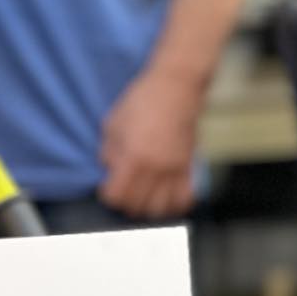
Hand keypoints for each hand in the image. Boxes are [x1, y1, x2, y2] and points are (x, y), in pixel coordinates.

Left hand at [98, 66, 201, 219]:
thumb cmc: (141, 100)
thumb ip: (109, 152)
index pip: (117, 196)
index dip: (108, 195)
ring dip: (148, 208)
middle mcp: (155, 168)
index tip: (107, 187)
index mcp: (134, 157)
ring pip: (161, 209)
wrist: (176, 86)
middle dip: (125, 203)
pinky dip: (174, 206)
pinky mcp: (189, 166)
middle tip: (123, 192)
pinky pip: (184, 199)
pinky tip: (166, 199)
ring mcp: (174, 169)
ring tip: (143, 197)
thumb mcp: (113, 123)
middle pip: (137, 206)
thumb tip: (111, 171)